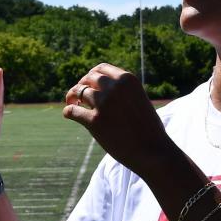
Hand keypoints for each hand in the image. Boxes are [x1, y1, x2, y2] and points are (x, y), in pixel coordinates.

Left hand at [64, 63, 170, 177]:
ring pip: (79, 92)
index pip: (101, 68)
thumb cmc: (149, 129)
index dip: (91, 75)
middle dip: (82, 84)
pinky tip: (68, 114)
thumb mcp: (140, 100)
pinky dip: (68, 112)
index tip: (88, 83)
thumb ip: (123, 91)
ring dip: (72, 97)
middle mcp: (114, 87)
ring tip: (72, 103)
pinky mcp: (94, 120)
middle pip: (88, 78)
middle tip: (78, 95)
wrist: (152, 151)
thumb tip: (103, 89)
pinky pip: (73, 111)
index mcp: (127, 79)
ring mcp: (103, 103)